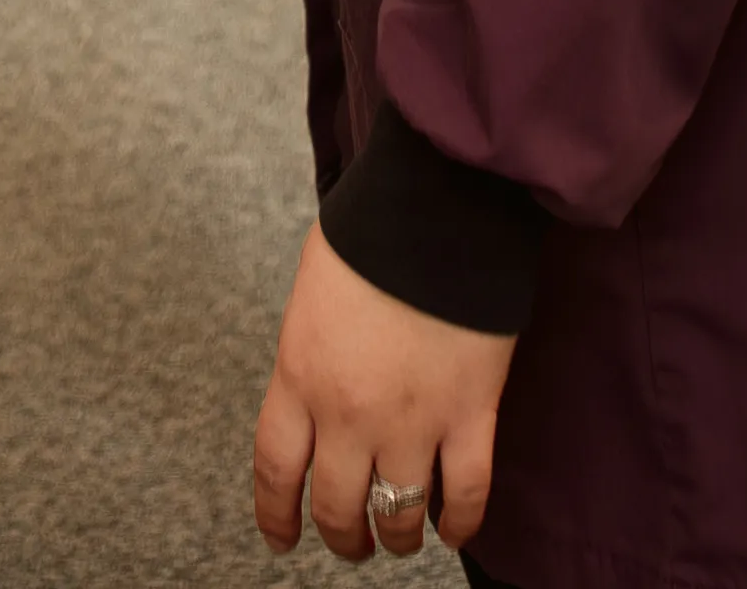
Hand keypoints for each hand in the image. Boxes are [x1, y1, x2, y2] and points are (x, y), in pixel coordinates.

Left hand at [253, 226, 511, 562]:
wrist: (437, 204)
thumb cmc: (370, 233)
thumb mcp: (311, 293)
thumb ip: (307, 354)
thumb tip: (314, 392)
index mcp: (300, 376)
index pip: (276, 471)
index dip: (275, 515)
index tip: (281, 539)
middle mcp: (349, 414)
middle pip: (337, 507)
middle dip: (343, 537)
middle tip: (351, 543)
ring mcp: (412, 421)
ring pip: (399, 514)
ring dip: (397, 537)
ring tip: (401, 539)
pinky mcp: (471, 416)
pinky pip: (466, 494)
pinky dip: (460, 522)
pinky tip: (453, 531)